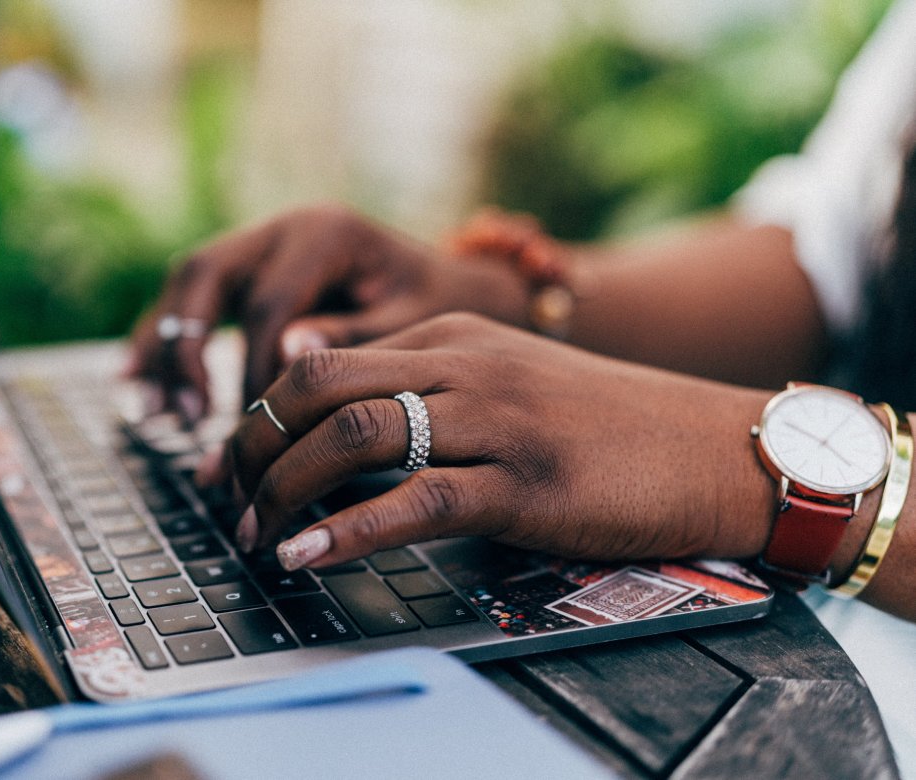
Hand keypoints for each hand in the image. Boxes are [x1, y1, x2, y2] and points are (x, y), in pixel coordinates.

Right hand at [126, 204, 531, 418]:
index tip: (256, 436)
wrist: (447, 283)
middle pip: (205, 275)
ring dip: (162, 345)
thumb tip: (290, 355)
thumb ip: (357, 336)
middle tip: (188, 417)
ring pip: (186, 282)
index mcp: (325, 233)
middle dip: (187, 350)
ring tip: (150, 411)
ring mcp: (260, 241)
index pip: (269, 306)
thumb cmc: (434, 307)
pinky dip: (162, 339)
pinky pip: (190, 298)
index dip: (253, 374)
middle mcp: (282, 227)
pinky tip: (135, 383)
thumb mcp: (413, 323)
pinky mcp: (247, 267)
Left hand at [220, 312, 775, 569]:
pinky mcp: (525, 483)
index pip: (317, 361)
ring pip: (353, 437)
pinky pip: (414, 501)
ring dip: (284, 489)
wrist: (707, 444)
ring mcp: (494, 419)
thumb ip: (422, 388)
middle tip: (227, 500)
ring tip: (254, 536)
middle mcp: (461, 363)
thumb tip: (335, 424)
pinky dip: (345, 532)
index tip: (229, 464)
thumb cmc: (598, 423)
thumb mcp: (501, 381)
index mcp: (446, 335)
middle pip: (316, 388)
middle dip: (252, 447)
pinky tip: (305, 555)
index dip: (257, 415)